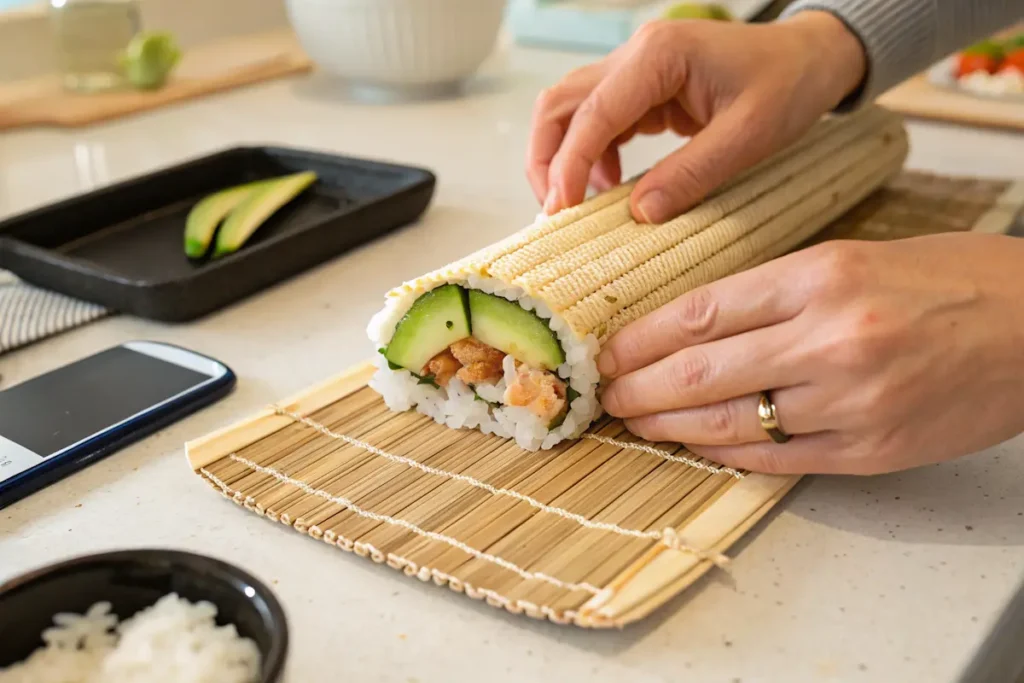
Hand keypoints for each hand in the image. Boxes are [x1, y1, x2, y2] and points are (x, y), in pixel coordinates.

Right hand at [526, 10, 866, 222]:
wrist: (811, 58)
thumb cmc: (788, 84)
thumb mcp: (749, 136)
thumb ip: (692, 174)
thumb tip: (640, 214)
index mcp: (659, 56)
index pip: (592, 113)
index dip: (569, 165)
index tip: (560, 212)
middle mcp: (636, 55)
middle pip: (560, 105)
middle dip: (546, 160)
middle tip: (554, 213)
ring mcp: (635, 70)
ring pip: (570, 112)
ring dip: (562, 158)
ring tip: (579, 205)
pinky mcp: (642, 89)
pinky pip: (598, 122)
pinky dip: (591, 156)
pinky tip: (610, 187)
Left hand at [597, 233, 1023, 474]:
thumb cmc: (952, 281)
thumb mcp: (856, 257)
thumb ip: (777, 292)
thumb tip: (697, 324)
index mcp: (821, 276)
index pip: (700, 312)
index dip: (641, 338)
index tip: (609, 350)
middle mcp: (830, 338)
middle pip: (699, 371)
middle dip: (639, 388)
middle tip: (607, 395)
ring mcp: (850, 399)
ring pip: (728, 422)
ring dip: (670, 427)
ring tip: (636, 423)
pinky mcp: (870, 448)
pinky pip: (775, 457)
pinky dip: (726, 455)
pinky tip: (696, 447)